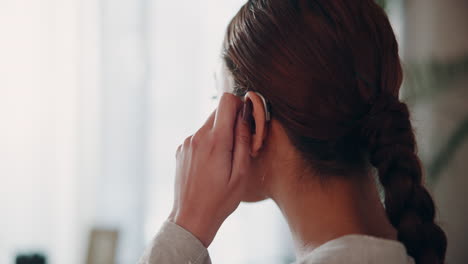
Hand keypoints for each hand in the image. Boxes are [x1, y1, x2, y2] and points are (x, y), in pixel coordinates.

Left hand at [168, 93, 251, 246]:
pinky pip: (199, 137)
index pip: (226, 101)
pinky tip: (211, 166)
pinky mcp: (181, 150)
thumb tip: (245, 116)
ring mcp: (186, 143)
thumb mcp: (241, 173)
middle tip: (239, 145)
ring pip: (208, 125)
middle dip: (232, 121)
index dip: (239, 105)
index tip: (246, 121)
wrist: (191, 218)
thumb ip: (244, 141)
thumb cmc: (220, 200)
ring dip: (220, 134)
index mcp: (215, 141)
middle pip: (218, 111)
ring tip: (225, 160)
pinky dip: (209, 143)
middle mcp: (197, 137)